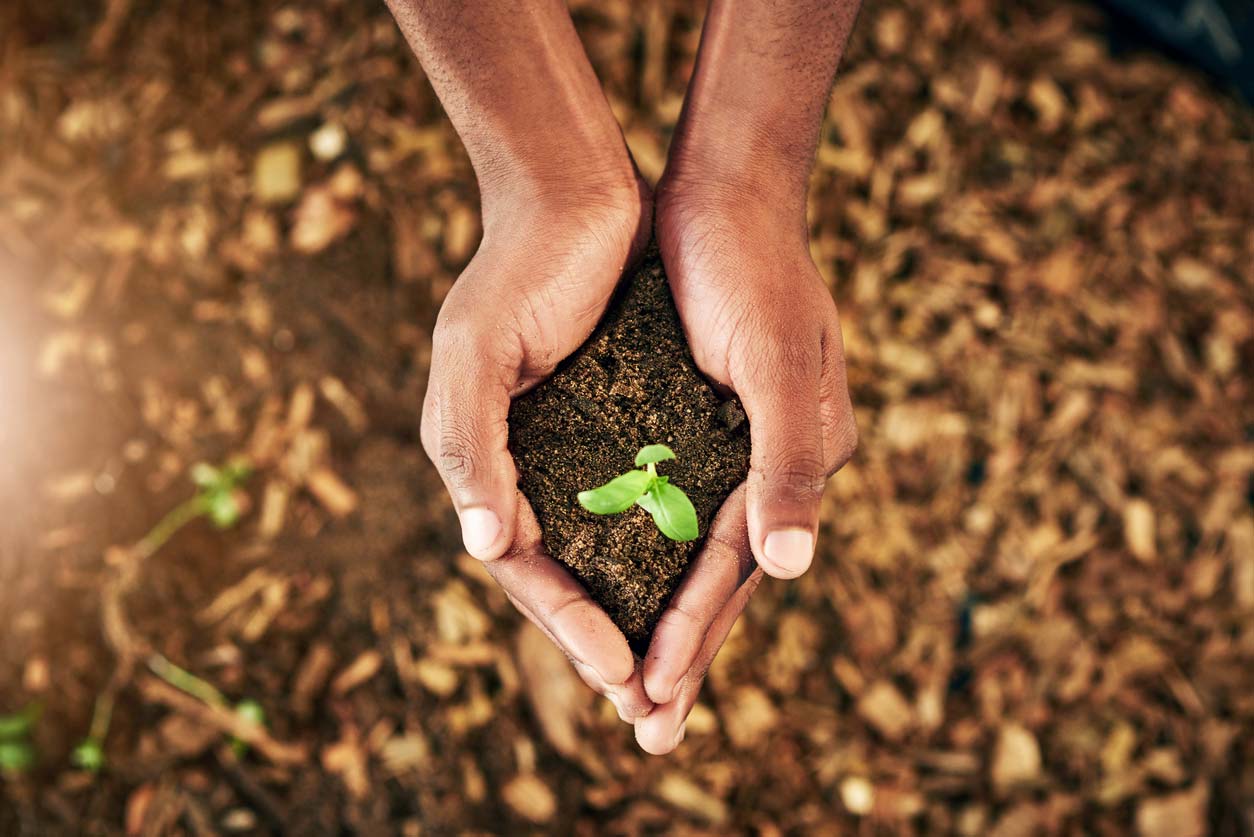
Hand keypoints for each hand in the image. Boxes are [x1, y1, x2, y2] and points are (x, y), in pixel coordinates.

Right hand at [421, 171, 656, 720]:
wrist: (575, 191)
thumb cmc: (517, 269)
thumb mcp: (475, 353)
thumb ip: (470, 447)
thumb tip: (482, 546)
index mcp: (485, 459)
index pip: (522, 566)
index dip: (566, 623)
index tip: (618, 674)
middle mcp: (529, 463)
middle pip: (567, 572)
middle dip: (605, 639)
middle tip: (652, 706)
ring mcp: (578, 444)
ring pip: (610, 547)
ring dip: (642, 605)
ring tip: (680, 666)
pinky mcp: (625, 417)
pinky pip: (646, 498)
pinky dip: (668, 543)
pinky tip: (704, 576)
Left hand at [632, 176, 857, 752]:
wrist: (725, 190)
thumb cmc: (752, 272)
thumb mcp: (776, 364)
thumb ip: (787, 465)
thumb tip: (790, 570)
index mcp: (796, 462)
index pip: (734, 571)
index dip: (691, 635)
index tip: (647, 699)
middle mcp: (767, 462)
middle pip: (717, 579)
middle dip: (681, 654)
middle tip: (646, 736)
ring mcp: (731, 443)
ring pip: (689, 551)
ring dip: (662, 615)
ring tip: (629, 685)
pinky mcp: (692, 416)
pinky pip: (669, 502)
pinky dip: (645, 550)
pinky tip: (615, 581)